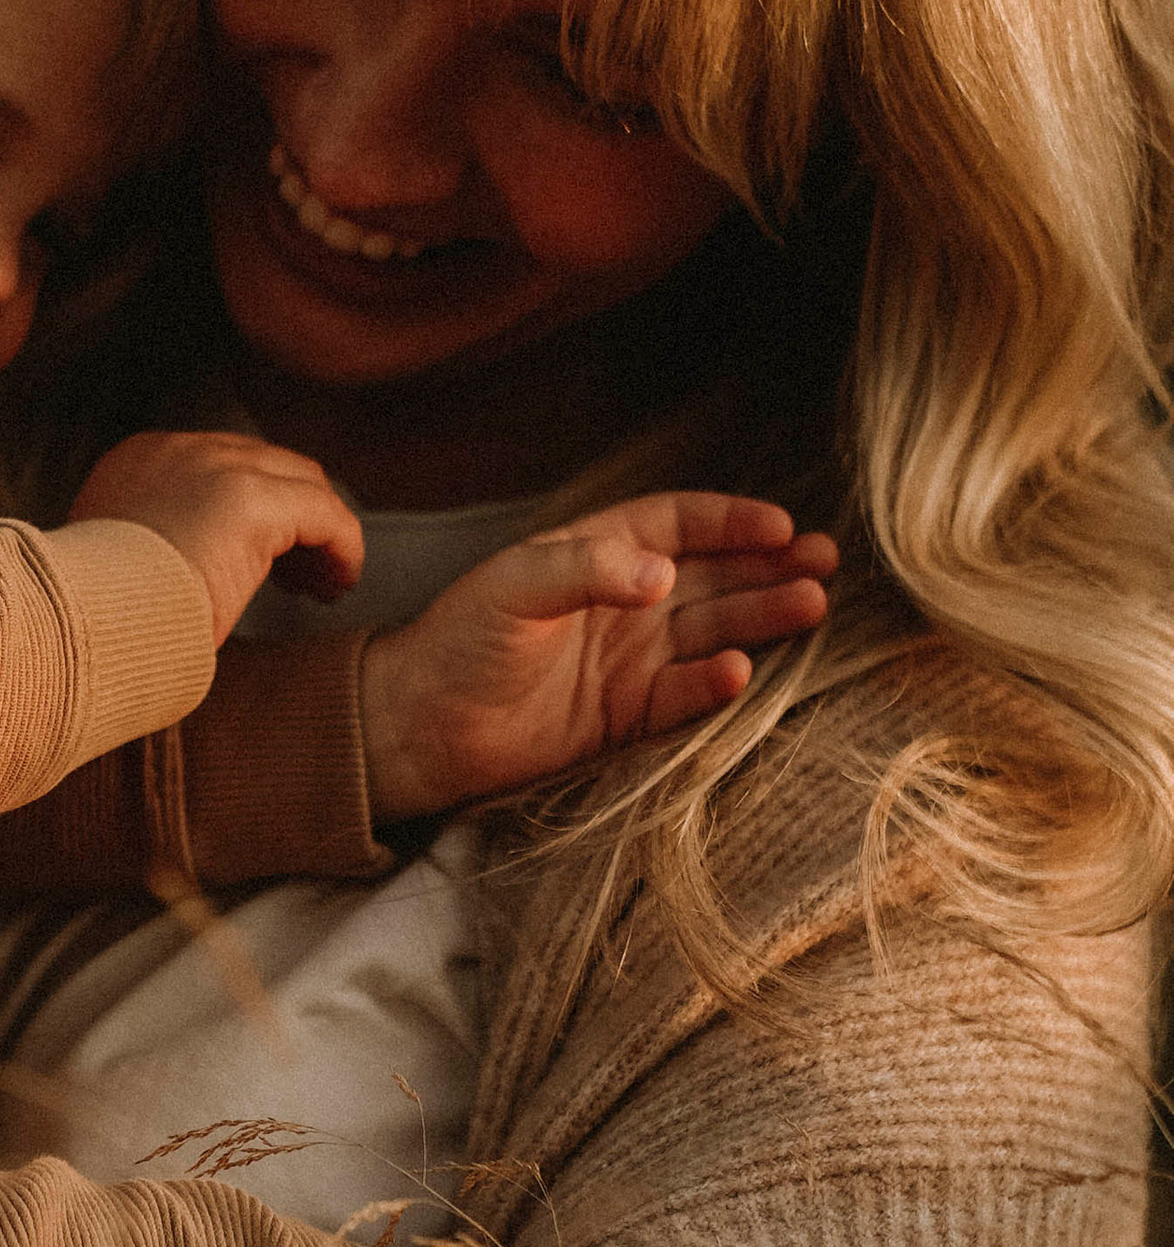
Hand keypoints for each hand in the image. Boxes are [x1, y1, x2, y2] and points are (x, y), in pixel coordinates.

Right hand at [69, 429, 364, 644]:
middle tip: (302, 576)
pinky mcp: (253, 500)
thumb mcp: (118, 562)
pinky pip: (325, 515)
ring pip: (301, 485)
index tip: (267, 562)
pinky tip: (338, 584)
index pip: (223, 467)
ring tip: (325, 584)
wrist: (82, 621)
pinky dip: (342, 548)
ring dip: (321, 534)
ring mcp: (217, 466)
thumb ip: (156, 542)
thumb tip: (197, 568)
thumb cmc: (96, 613)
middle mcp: (180, 449)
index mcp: (140, 459)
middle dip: (294, 519)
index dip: (255, 513)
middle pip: (268, 468)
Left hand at [358, 492, 835, 823]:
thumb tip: (664, 573)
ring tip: (812, 605)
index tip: (781, 526)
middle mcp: (624, 602)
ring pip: (713, 631)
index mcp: (597, 552)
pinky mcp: (625, 715)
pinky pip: (684, 695)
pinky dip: (713, 685)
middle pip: (713, 575)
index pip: (679, 524)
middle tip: (826, 563)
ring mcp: (629, 658)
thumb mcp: (515, 586)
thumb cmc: (459, 639)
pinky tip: (743, 671)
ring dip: (760, 617)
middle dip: (770, 566)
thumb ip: (587, 571)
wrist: (421, 725)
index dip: (731, 522)